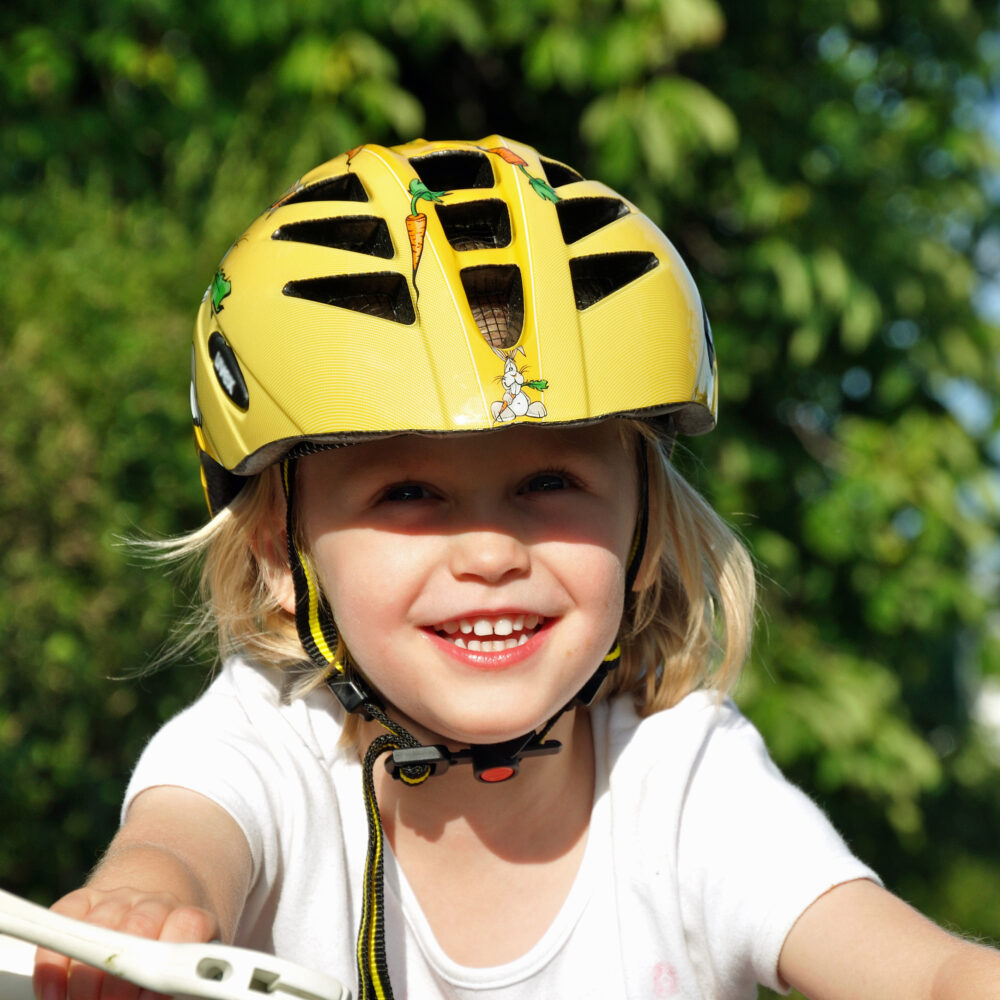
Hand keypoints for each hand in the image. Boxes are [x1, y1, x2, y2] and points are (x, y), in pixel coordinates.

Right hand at [32, 886, 218, 999]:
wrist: (155, 920)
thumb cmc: (172, 967)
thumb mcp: (187, 981)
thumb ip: (182, 989)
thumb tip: (162, 995)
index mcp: (192, 920)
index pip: (188, 926)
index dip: (168, 964)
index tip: (151, 997)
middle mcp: (157, 902)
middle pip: (138, 928)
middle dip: (119, 981)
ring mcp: (120, 898)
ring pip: (97, 927)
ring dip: (85, 981)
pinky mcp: (84, 900)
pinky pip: (64, 918)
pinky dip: (53, 962)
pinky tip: (55, 994)